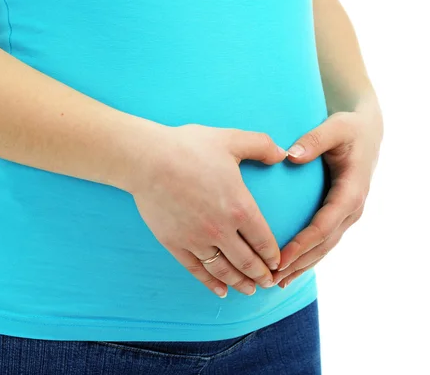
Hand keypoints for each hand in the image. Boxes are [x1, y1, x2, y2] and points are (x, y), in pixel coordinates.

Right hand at [130, 123, 286, 297]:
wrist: (146, 159)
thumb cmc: (189, 147)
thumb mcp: (231, 140)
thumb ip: (261, 145)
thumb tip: (283, 153)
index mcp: (239, 207)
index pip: (263, 241)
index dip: (273, 256)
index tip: (278, 263)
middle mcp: (220, 229)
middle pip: (247, 262)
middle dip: (261, 275)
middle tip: (269, 283)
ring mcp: (196, 239)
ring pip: (224, 270)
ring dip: (240, 283)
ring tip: (250, 290)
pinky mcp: (175, 244)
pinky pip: (197, 270)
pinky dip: (211, 283)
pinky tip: (220, 290)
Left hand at [273, 107, 382, 287]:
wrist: (368, 131)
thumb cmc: (349, 128)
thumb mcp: (335, 126)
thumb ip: (314, 140)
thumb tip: (291, 157)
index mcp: (352, 191)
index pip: (324, 225)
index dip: (302, 244)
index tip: (280, 258)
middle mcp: (352, 208)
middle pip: (324, 244)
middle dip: (299, 263)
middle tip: (271, 278)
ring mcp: (348, 214)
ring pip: (325, 247)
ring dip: (303, 266)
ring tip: (277, 282)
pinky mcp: (341, 214)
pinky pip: (324, 241)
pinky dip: (308, 257)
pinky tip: (290, 269)